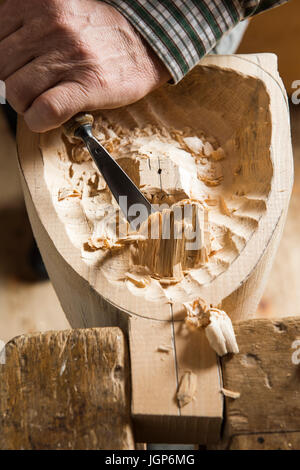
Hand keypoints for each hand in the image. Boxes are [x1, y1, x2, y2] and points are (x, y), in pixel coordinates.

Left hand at [0, 0, 169, 131]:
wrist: (146, 44)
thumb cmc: (101, 33)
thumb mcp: (58, 12)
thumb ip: (27, 27)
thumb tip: (2, 60)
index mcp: (37, 3)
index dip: (3, 64)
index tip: (16, 72)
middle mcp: (49, 26)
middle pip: (1, 69)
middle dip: (11, 86)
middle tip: (31, 90)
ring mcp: (67, 56)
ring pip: (16, 91)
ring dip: (24, 105)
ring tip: (42, 102)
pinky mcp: (86, 85)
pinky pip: (44, 110)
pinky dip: (38, 121)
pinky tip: (46, 118)